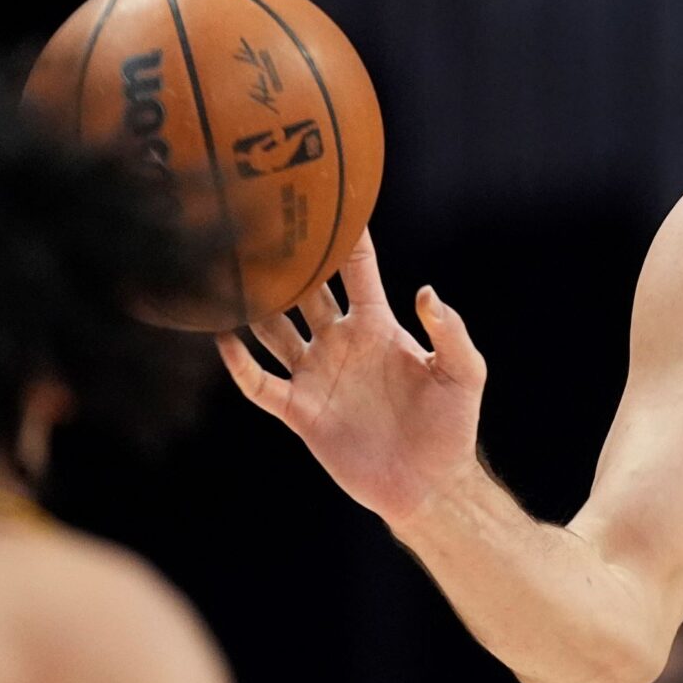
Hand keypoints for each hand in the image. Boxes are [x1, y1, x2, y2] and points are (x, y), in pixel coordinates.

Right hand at [217, 229, 486, 525]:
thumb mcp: (464, 373)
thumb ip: (450, 331)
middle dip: (283, 262)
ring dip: (251, 305)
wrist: (429, 486)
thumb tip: (425, 291)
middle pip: (304, 292)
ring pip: (273, 330)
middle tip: (254, 223)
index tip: (323, 197)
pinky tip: (218, 337)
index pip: (355, 271)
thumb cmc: (452, 428)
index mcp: (379, 326)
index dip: (343, 237)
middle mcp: (341, 343)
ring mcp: (317, 375)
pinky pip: (260, 382)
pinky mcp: (300, 411)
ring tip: (222, 272)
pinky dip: (238, 362)